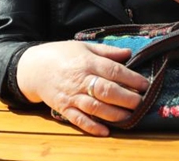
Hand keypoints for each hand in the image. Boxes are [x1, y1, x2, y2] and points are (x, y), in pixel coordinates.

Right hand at [16, 41, 148, 136]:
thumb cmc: (60, 55)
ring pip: (96, 107)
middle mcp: (80, 80)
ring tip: (129, 116)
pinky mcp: (64, 108)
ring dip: (114, 114)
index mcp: (87, 62)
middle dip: (127, 98)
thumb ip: (107, 51)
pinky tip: (105, 131)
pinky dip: (92, 127)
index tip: (145, 84)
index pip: (113, 71)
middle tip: (141, 102)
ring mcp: (72, 95)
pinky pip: (79, 120)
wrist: (33, 68)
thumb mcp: (83, 46)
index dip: (131, 79)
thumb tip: (129, 53)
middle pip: (107, 91)